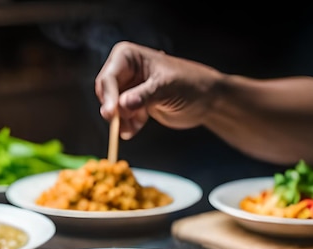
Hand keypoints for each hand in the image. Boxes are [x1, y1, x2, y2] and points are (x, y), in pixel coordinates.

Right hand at [94, 41, 222, 138]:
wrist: (206, 99)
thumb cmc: (190, 84)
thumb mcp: (167, 87)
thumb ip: (144, 95)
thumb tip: (122, 105)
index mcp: (128, 56)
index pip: (109, 77)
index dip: (108, 96)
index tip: (111, 114)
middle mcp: (124, 70)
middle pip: (106, 93)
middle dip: (113, 110)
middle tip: (118, 126)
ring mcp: (129, 87)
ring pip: (113, 107)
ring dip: (122, 120)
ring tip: (134, 127)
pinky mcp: (134, 103)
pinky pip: (123, 117)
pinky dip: (128, 124)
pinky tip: (137, 128)